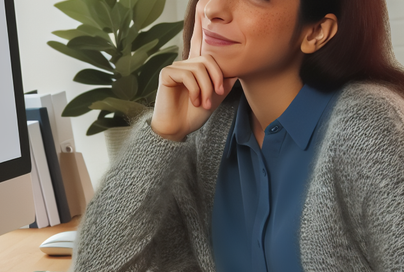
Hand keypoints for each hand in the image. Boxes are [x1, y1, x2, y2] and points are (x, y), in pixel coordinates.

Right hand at [151, 4, 236, 141]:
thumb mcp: (217, 95)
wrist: (179, 128)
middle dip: (216, 79)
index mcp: (198, 66)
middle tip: (216, 97)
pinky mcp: (167, 73)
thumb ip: (224, 79)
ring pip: (200, 69)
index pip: (203, 43)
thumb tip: (236, 67)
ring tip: (205, 103)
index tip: (202, 3)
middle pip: (209, 60)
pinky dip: (196, 90)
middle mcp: (187, 63)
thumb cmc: (195, 113)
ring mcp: (176, 67)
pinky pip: (188, 75)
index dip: (201, 23)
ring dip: (207, 89)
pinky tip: (194, 101)